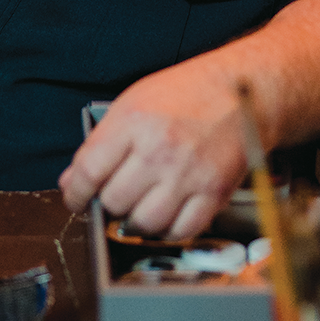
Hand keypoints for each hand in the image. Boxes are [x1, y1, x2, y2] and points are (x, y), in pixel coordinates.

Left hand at [59, 63, 247, 239]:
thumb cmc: (190, 92)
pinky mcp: (214, 192)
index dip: (76, 194)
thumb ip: (101, 142)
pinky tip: (169, 212)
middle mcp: (159, 149)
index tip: (78, 199)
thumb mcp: (135, 102)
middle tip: (118, 194)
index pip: (87, 172)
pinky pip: (181, 231)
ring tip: (143, 204)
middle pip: (114, 201)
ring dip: (137, 220)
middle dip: (110, 203)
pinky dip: (170, 229)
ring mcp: (188, 173)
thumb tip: (73, 181)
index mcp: (134, 121)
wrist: (246, 89)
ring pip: (144, 223)